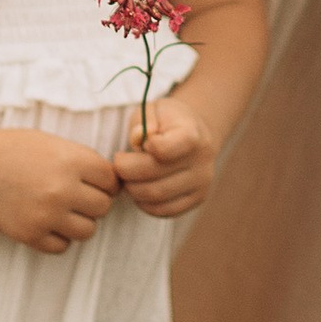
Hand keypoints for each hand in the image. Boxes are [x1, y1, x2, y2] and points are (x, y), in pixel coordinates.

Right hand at [0, 129, 120, 254]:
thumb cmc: (10, 149)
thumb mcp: (51, 142)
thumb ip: (82, 160)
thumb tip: (111, 182)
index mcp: (72, 161)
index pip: (111, 181)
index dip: (104, 181)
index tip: (92, 181)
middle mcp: (62, 189)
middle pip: (103, 207)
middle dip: (93, 201)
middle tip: (76, 195)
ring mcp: (46, 215)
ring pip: (87, 230)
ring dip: (79, 221)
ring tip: (61, 209)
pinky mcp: (30, 235)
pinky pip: (62, 246)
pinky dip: (58, 237)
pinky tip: (46, 222)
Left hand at [111, 95, 222, 220]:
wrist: (197, 133)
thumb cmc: (169, 121)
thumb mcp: (154, 110)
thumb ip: (143, 122)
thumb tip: (138, 139)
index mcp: (192, 134)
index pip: (164, 149)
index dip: (143, 147)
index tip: (139, 141)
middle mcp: (202, 160)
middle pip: (154, 175)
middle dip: (126, 171)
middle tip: (118, 164)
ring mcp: (202, 182)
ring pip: (156, 196)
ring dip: (133, 189)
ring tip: (127, 177)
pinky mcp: (197, 199)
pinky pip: (164, 211)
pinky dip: (145, 204)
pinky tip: (140, 190)